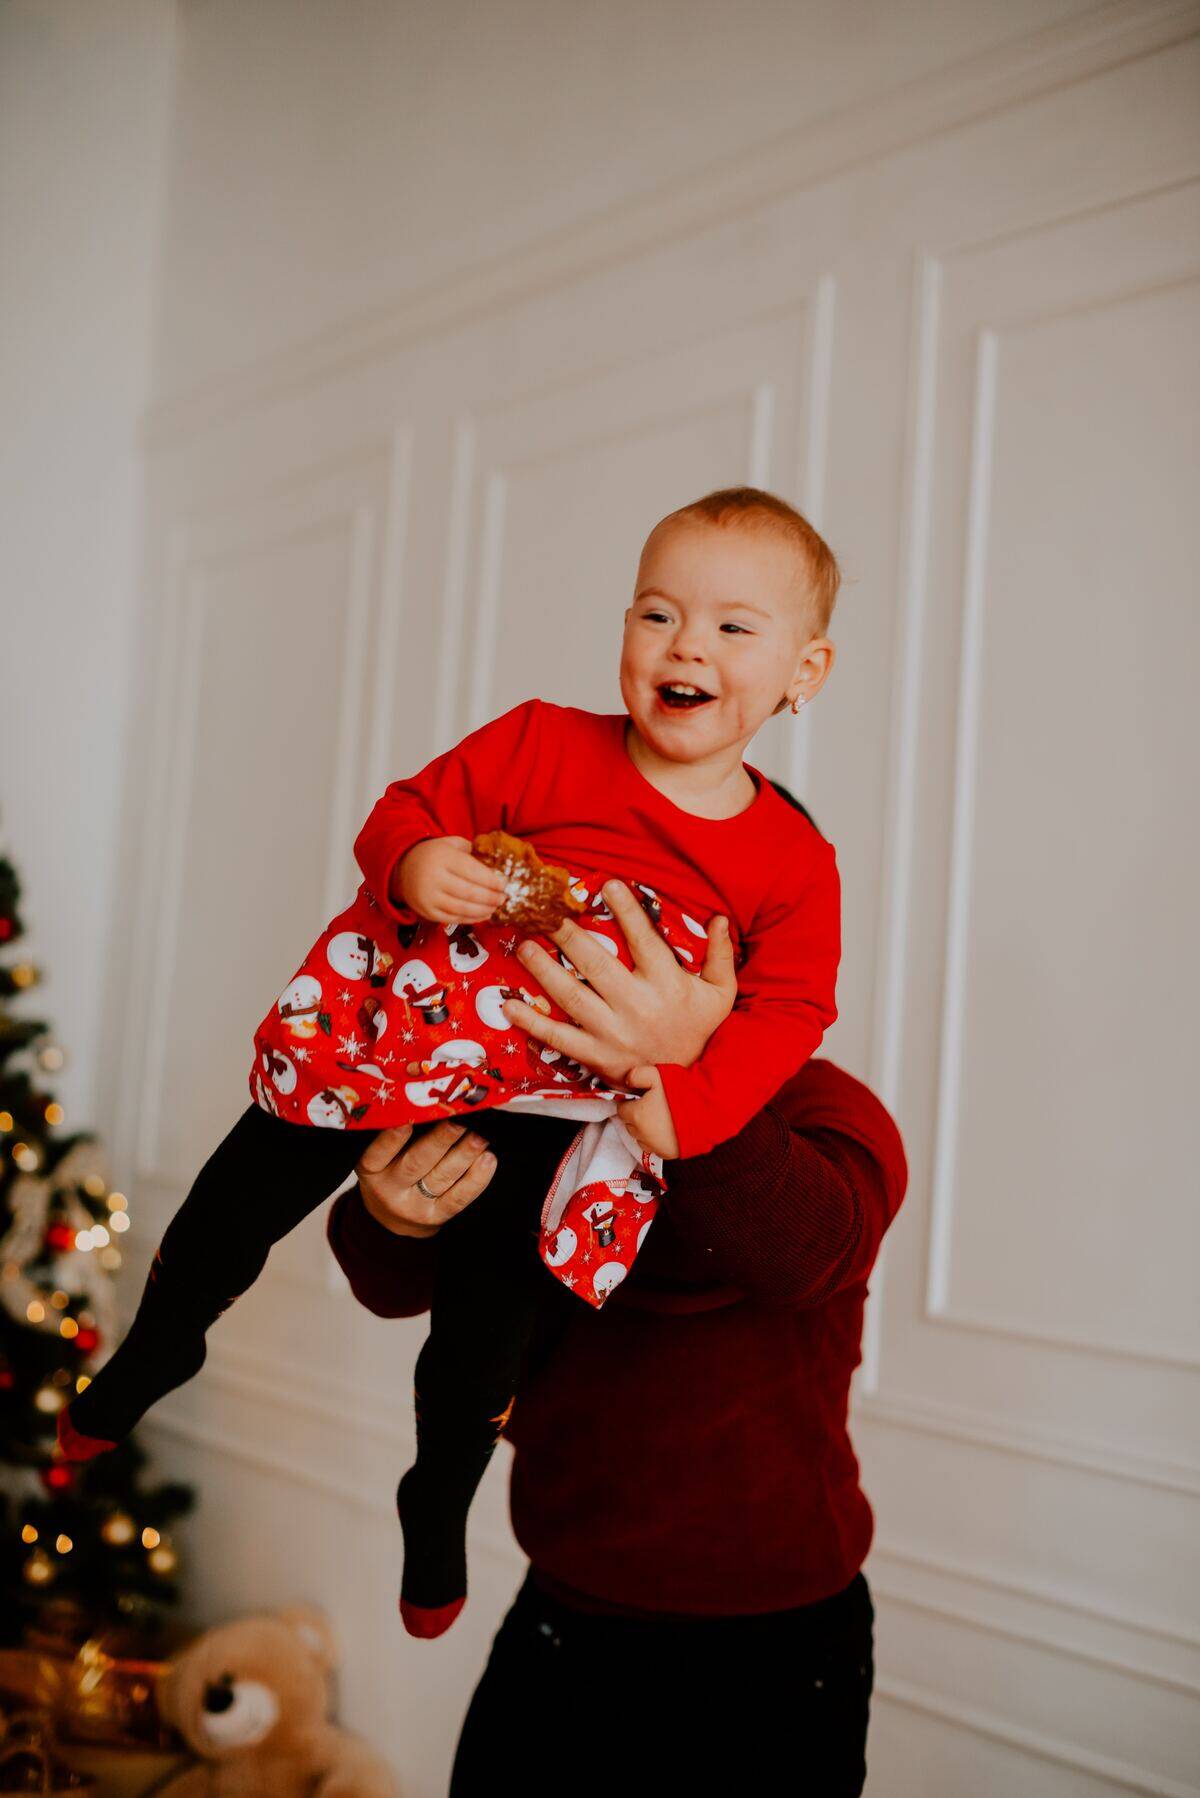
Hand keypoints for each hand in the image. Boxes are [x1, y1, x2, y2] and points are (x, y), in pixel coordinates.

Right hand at [354, 1120, 497, 1236]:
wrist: (392, 1219)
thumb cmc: (390, 1173)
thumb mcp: (380, 1158)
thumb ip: (396, 1134)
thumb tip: (431, 1103)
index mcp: (370, 1170)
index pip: (378, 1154)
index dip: (391, 1139)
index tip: (407, 1120)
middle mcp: (390, 1189)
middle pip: (416, 1163)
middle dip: (440, 1140)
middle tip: (459, 1120)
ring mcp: (414, 1206)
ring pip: (441, 1177)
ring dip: (464, 1154)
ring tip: (480, 1136)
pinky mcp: (436, 1216)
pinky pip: (459, 1198)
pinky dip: (476, 1178)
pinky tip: (488, 1160)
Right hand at [393, 835, 508, 923]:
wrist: (403, 868)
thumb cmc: (435, 854)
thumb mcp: (451, 844)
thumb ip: (473, 851)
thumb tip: (498, 864)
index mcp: (443, 857)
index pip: (472, 871)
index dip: (492, 880)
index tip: (505, 884)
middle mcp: (434, 878)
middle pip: (469, 893)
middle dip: (491, 897)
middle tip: (504, 898)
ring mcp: (429, 897)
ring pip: (462, 909)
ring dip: (483, 910)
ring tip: (496, 907)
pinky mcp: (427, 912)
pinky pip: (453, 918)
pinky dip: (471, 919)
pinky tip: (483, 914)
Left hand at [498, 879, 736, 1079]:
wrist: (688, 1089)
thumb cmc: (699, 1031)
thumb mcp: (720, 994)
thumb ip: (720, 956)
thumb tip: (720, 918)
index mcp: (666, 985)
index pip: (644, 941)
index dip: (627, 912)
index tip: (607, 886)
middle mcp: (636, 1006)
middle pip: (596, 964)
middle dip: (569, 935)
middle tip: (546, 913)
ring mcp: (612, 1033)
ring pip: (571, 996)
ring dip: (543, 970)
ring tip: (524, 946)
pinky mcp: (595, 1056)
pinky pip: (558, 1037)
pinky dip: (532, 1022)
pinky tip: (510, 1006)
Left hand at [615, 1065, 679, 1160]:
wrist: (707, 1111)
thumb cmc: (681, 1092)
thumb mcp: (657, 1074)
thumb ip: (637, 1075)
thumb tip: (627, 1081)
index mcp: (636, 1115)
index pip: (621, 1109)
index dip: (631, 1102)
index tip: (641, 1098)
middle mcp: (641, 1134)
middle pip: (630, 1125)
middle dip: (636, 1116)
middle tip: (651, 1106)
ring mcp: (654, 1146)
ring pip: (640, 1139)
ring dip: (645, 1130)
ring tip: (660, 1119)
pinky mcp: (667, 1154)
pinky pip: (655, 1148)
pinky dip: (657, 1141)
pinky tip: (668, 1130)